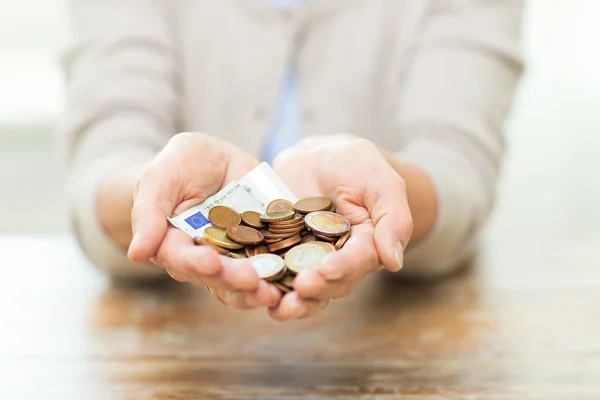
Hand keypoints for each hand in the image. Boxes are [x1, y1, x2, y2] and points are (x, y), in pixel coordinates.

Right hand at [127, 132, 280, 308]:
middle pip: (216, 277)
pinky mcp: (262, 251)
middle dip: (233, 280)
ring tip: (274, 292)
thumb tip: (138, 254)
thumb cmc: (180, 164)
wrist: (215, 160)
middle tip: (252, 280)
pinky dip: (281, 278)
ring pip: (243, 284)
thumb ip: (149, 212)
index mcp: (173, 244)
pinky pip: (271, 270)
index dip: (196, 262)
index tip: (211, 262)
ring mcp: (234, 259)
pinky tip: (294, 282)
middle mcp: (203, 259)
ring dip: (258, 290)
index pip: (181, 258)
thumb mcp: (162, 176)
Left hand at [270, 135, 412, 319]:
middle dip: (317, 288)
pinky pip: (275, 275)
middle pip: (330, 284)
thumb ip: (393, 218)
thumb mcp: (379, 181)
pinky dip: (266, 287)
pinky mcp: (281, 255)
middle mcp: (338, 261)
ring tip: (280, 307)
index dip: (344, 268)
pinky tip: (254, 293)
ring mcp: (308, 261)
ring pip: (304, 289)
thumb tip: (394, 262)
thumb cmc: (355, 165)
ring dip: (293, 301)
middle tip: (301, 287)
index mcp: (366, 246)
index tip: (327, 270)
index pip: (358, 262)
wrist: (316, 156)